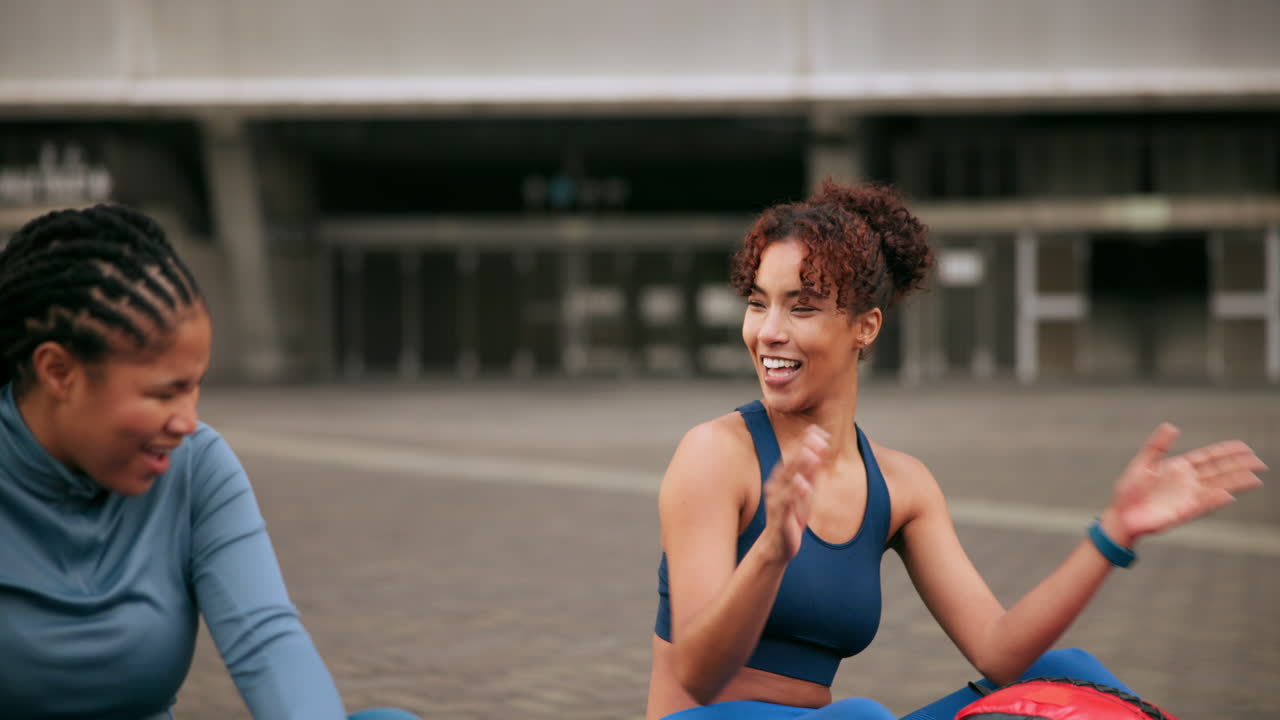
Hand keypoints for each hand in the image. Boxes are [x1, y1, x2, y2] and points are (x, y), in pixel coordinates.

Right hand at [760, 425, 829, 561]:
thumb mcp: (805, 492)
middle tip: (817, 435)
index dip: (806, 443)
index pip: (795, 457)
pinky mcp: (780, 517)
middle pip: (790, 464)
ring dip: (800, 466)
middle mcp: (776, 486)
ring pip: (788, 481)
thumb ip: (811, 472)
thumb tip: (820, 448)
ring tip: (812, 453)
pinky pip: (787, 503)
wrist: (777, 547)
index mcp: (782, 479)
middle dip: (804, 449)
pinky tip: (804, 483)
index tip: (819, 429)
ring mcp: (776, 501)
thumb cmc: (790, 517)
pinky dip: (795, 492)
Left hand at [1103, 423, 1266, 544]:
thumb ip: (1157, 445)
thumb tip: (1171, 426)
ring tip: (1254, 478)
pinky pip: (1202, 505)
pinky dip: (1214, 500)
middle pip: (1218, 472)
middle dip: (1239, 466)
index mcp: (1179, 468)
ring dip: (1235, 484)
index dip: (1226, 452)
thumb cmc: (1129, 490)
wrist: (1120, 515)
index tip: (1245, 447)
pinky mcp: (1183, 512)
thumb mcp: (1142, 463)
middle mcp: (1188, 483)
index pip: (1208, 458)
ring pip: (1216, 488)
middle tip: (1260, 462)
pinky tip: (1228, 495)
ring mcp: (1188, 498)